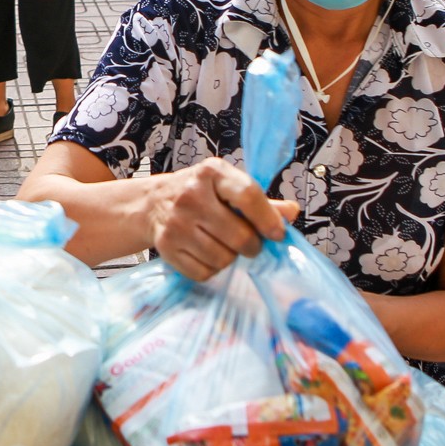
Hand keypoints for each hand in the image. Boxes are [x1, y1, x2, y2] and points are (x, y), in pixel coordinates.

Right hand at [147, 158, 299, 280]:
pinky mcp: (165, 247)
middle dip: (252, 247)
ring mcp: (176, 223)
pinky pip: (203, 273)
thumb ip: (260, 201)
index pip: (247, 195)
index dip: (268, 219)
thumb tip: (292, 213)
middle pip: (239, 236)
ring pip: (223, 259)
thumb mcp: (227, 186)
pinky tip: (208, 255)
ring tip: (225, 247)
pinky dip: (212, 270)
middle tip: (251, 245)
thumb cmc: (199, 193)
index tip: (277, 234)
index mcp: (212, 172)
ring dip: (231, 259)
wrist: (152, 203)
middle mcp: (191, 196)